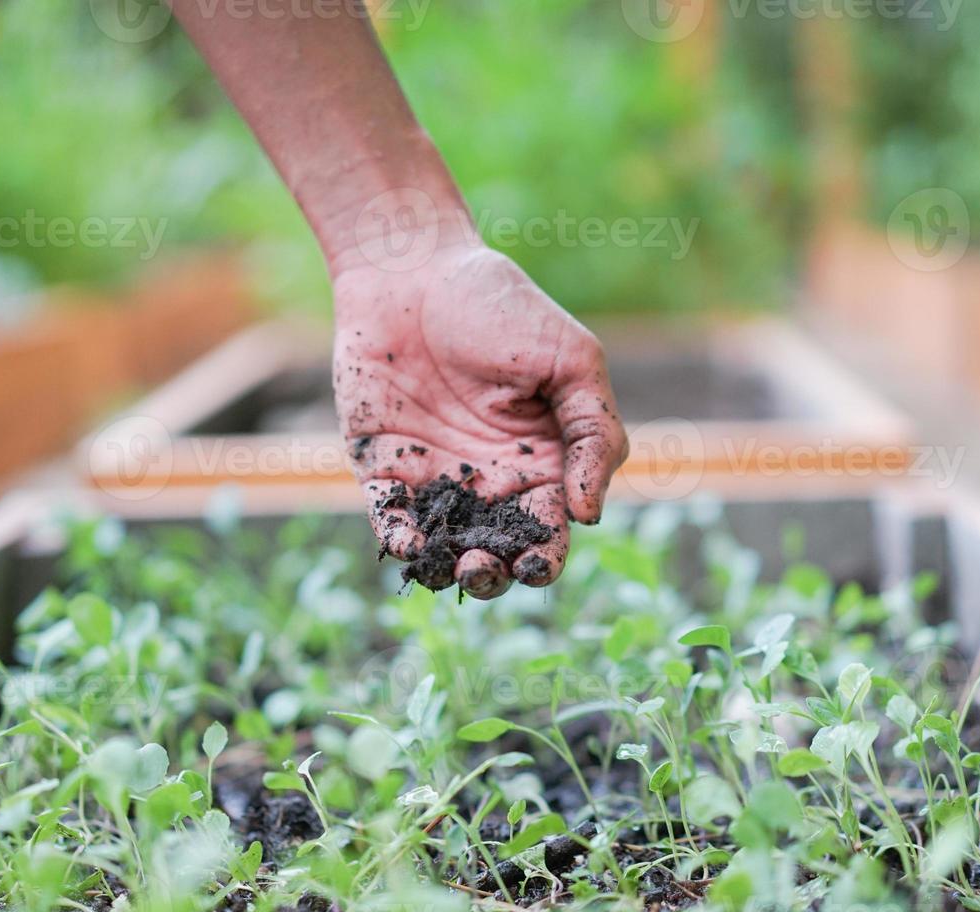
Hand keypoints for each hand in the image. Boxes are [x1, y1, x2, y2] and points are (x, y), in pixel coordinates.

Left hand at [332, 242, 627, 598]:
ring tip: (456, 565)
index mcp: (543, 464)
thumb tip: (588, 513)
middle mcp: (490, 483)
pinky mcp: (385, 469)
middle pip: (497, 553)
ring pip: (445, 549)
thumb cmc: (503, 308)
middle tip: (487, 567)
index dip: (546, 558)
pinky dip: (400, 540)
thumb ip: (594, 434)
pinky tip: (408, 544)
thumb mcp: (572, 361)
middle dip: (496, 574)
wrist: (415, 271)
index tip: (538, 559)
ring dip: (449, 570)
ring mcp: (436, 480)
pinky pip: (392, 520)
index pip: (549, 531)